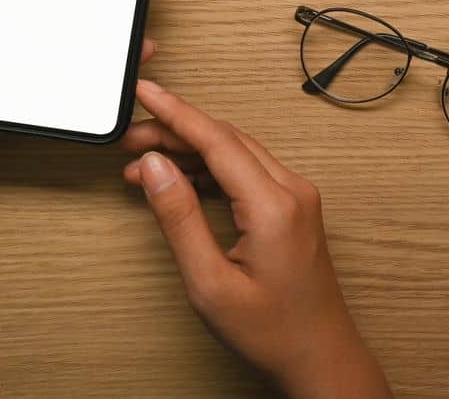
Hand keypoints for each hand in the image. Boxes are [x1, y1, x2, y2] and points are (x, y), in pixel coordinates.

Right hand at [120, 80, 390, 398]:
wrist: (319, 355)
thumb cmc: (272, 330)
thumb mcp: (210, 283)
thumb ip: (180, 218)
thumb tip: (155, 167)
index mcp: (274, 205)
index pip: (216, 139)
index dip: (175, 112)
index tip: (145, 93)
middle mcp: (291, 190)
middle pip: (225, 139)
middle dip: (174, 131)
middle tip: (130, 139)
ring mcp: (296, 197)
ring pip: (236, 151)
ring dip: (190, 149)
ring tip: (143, 162)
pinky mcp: (293, 206)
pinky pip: (247, 170)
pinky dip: (210, 169)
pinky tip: (178, 180)